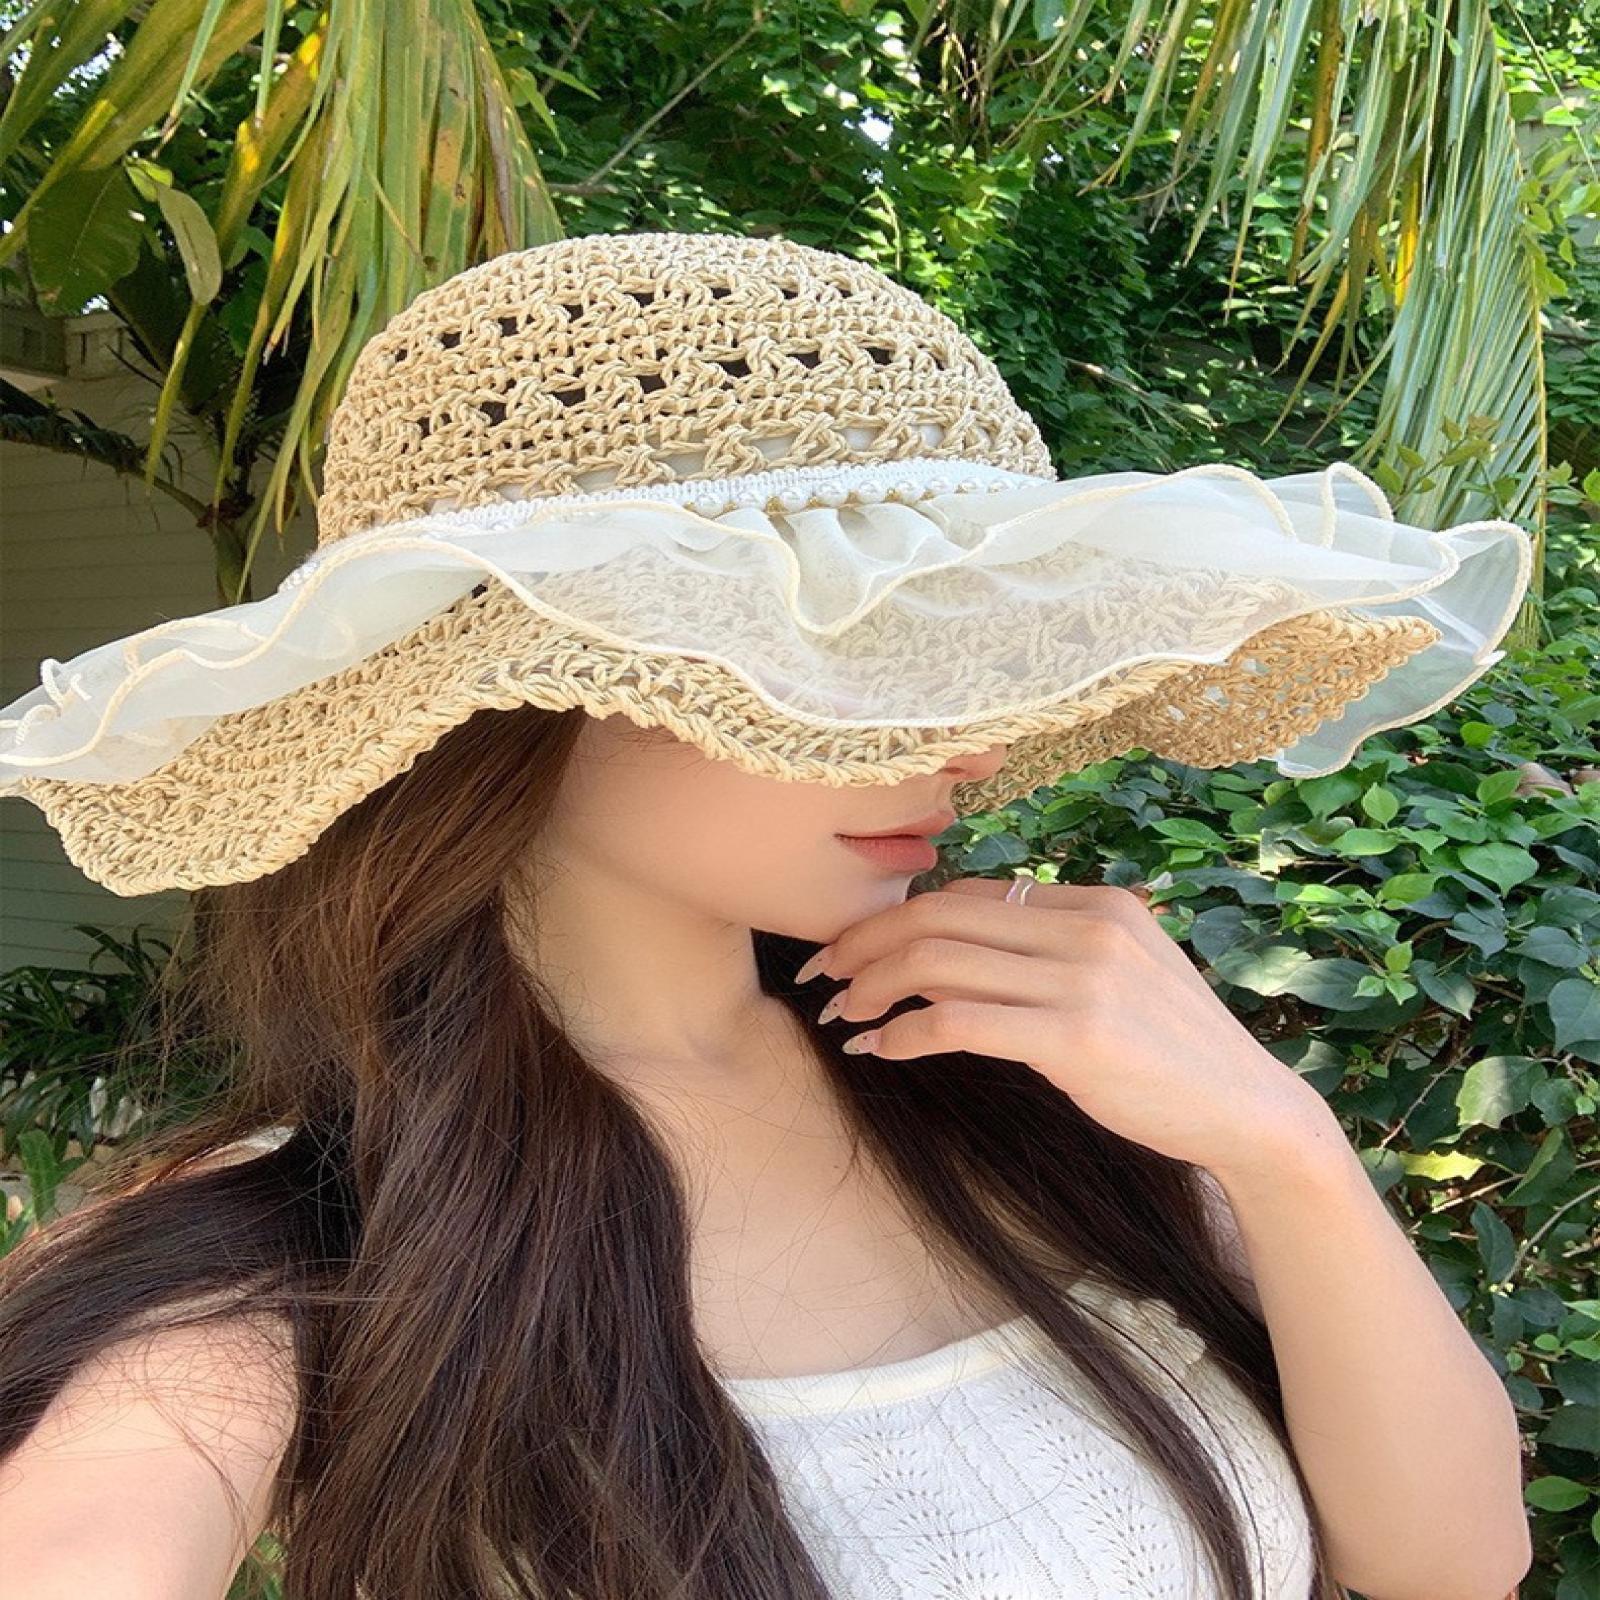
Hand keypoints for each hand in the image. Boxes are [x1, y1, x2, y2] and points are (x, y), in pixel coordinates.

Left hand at [796, 876, 1338, 1178]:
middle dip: (865, 944)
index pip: (967, 895)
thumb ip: (1056, 947)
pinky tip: (878, 1051)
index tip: (853, 950)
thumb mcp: (1124, 973)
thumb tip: (964, 943)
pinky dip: (902, 1033)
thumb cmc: (1174, 1051)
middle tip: (823, 977)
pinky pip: (957, 1020)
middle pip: (938, 917)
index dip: (896, 917)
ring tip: (840, 1016)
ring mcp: (1081, 978)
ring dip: (872, 989)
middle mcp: (1086, 927)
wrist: (1248, 1110)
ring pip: (937, 963)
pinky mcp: (1072, 1036)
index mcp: (1095, 903)